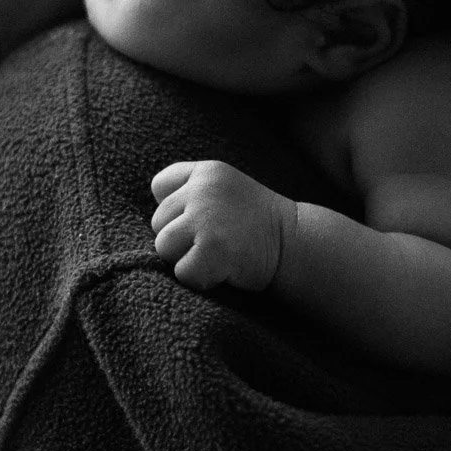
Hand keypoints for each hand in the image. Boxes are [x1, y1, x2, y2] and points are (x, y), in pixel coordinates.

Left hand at [150, 161, 292, 291]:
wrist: (296, 243)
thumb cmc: (258, 223)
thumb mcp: (228, 189)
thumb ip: (194, 191)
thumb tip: (154, 216)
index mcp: (207, 171)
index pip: (159, 187)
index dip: (174, 210)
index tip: (199, 220)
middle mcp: (203, 190)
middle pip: (158, 222)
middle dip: (180, 238)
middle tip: (215, 242)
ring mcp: (206, 218)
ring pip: (163, 247)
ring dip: (185, 259)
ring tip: (217, 255)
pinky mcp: (210, 249)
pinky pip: (182, 272)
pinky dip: (199, 279)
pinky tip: (223, 270)